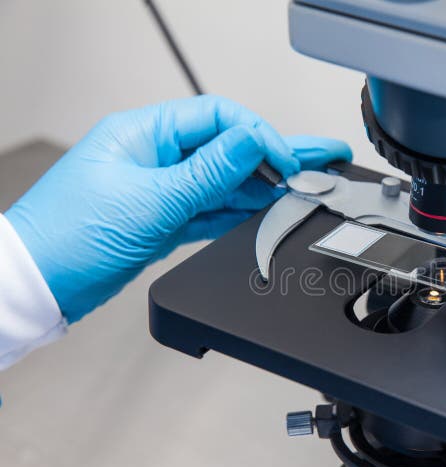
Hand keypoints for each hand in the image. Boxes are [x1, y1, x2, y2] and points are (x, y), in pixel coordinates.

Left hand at [5, 95, 350, 322]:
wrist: (40, 286)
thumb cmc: (69, 237)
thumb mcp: (151, 199)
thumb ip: (210, 172)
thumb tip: (254, 142)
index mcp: (145, 134)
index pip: (219, 119)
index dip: (260, 137)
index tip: (288, 161)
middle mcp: (156, 157)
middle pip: (230, 148)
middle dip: (278, 154)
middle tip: (324, 157)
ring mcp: (162, 189)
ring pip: (226, 181)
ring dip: (265, 186)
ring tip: (307, 185)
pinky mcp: (164, 220)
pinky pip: (213, 209)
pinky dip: (241, 212)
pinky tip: (270, 211)